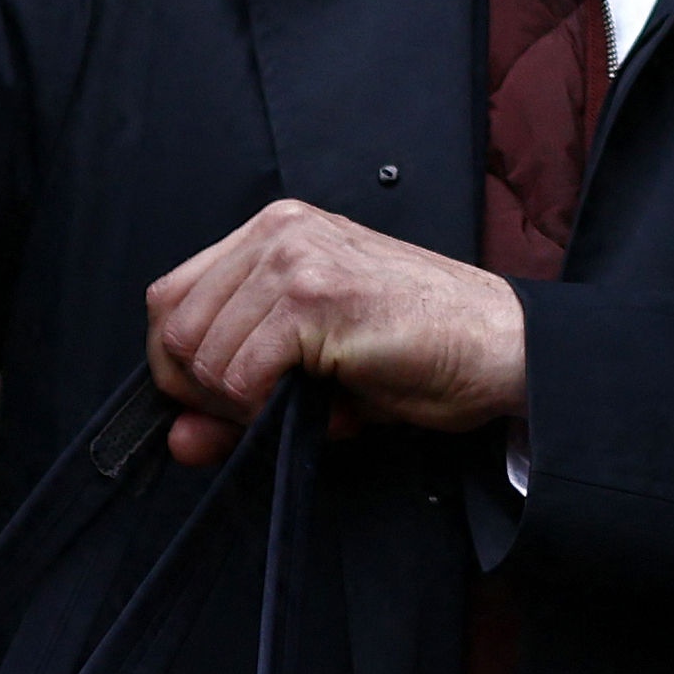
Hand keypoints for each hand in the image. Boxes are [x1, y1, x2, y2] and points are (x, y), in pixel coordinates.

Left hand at [140, 204, 529, 464]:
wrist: (503, 346)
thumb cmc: (422, 348)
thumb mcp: (312, 366)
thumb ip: (236, 396)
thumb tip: (179, 441)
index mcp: (275, 232)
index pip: (170, 300)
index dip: (184, 367)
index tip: (229, 402)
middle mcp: (278, 233)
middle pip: (173, 332)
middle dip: (211, 397)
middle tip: (278, 408)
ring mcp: (295, 260)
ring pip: (202, 360)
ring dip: (249, 408)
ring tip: (317, 403)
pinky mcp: (314, 298)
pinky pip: (242, 379)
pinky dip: (271, 412)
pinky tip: (328, 406)